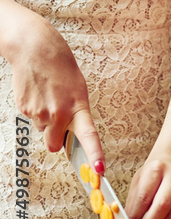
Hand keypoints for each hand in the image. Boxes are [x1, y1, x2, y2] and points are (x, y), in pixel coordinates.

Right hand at [8, 8, 103, 172]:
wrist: (36, 49)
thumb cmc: (60, 66)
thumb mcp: (77, 88)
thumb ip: (75, 112)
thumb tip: (70, 131)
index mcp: (78, 106)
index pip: (88, 135)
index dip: (94, 153)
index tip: (98, 170)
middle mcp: (59, 113)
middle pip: (54, 145)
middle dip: (55, 140)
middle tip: (58, 120)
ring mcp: (40, 113)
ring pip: (42, 130)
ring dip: (45, 120)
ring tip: (48, 95)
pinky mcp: (25, 109)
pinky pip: (32, 119)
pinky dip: (35, 110)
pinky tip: (38, 93)